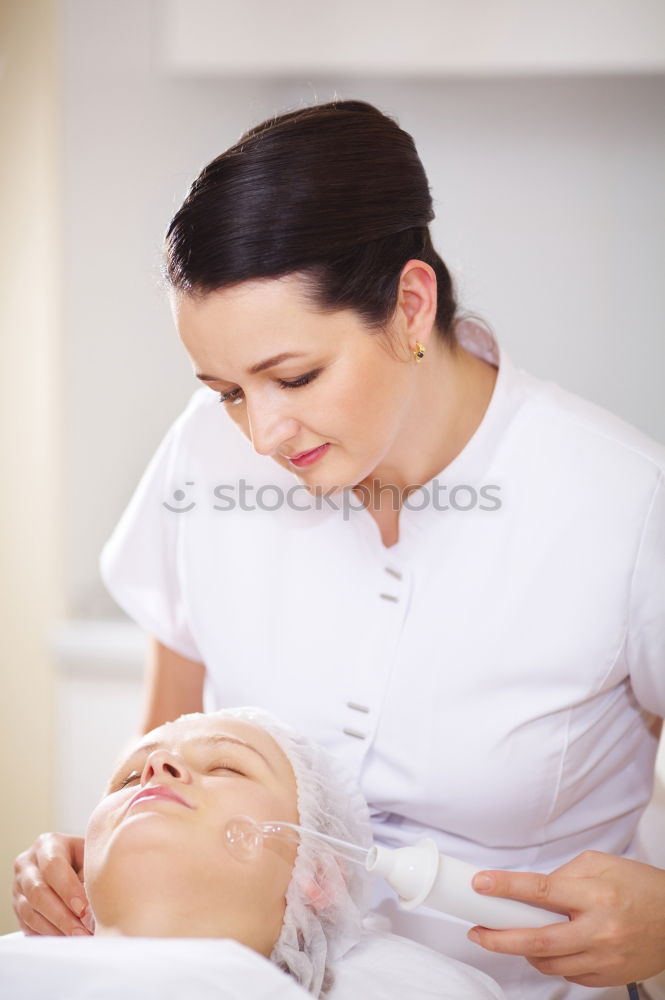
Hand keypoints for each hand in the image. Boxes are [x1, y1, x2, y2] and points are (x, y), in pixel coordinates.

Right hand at [12, 832, 94, 935]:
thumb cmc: (85, 859)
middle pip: (38, 892)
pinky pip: (27, 925)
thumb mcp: (89, 857)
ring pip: (30, 912)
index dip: (68, 889)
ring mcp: (19, 887)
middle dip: (62, 915)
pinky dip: (46, 935)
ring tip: (76, 938)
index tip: (84, 909)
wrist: (71, 864)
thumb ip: (89, 876)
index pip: (53, 866)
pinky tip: (64, 939)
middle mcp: (27, 864)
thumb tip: (92, 908)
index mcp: (47, 844)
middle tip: (81, 931)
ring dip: (55, 929)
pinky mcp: (17, 907)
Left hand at [466, 850, 664, 986]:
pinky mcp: (608, 977)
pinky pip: (568, 975)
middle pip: (538, 940)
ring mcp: (604, 958)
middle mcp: (599, 930)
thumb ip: (564, 874)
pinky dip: (550, 962)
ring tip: (509, 937)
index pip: (541, 891)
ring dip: (522, 951)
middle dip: (500, 938)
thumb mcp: (601, 864)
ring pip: (549, 963)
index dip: (506, 888)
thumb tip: (533, 889)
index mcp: (596, 895)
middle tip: (477, 932)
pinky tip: (545, 947)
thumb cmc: (641, 887)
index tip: (481, 884)